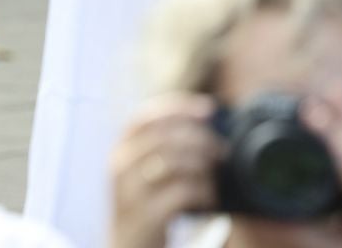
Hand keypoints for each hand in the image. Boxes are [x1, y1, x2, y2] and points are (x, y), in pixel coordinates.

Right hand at [108, 94, 220, 247]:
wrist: (128, 246)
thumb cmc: (145, 205)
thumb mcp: (142, 172)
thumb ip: (161, 150)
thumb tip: (203, 127)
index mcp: (120, 150)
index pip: (146, 116)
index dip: (178, 108)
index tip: (208, 108)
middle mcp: (120, 166)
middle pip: (165, 137)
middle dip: (201, 139)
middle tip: (222, 150)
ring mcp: (131, 191)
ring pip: (175, 163)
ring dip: (204, 167)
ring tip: (214, 176)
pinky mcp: (147, 215)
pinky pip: (183, 193)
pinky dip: (203, 193)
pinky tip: (208, 199)